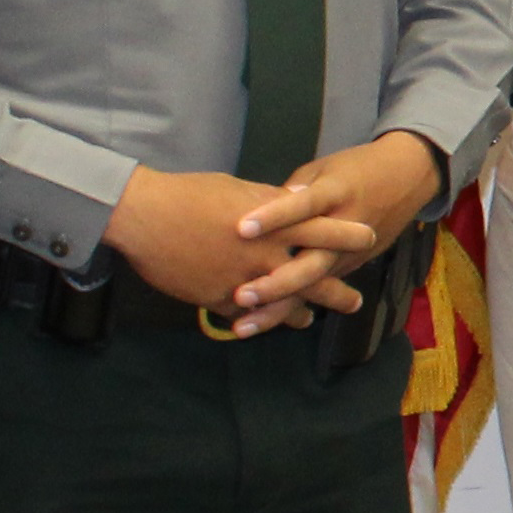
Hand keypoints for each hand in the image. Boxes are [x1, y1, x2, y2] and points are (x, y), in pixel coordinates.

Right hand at [105, 167, 378, 321]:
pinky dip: (259, 319)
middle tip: (354, 302)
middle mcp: (264, 253)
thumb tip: (300, 197)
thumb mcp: (237, 189)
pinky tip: (265, 323)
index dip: (347, 234)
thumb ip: (272, 200)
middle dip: (337, 292)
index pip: (322, 228)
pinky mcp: (220, 298)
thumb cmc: (189, 194)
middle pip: (313, 277)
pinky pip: (247, 314)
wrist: (144, 217)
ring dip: (300, 314)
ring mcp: (244, 279)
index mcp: (272, 221)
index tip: (368, 237)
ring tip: (310, 320)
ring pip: (284, 304)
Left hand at [222, 134, 444, 328]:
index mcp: (335, 193)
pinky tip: (259, 324)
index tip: (242, 228)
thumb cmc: (356, 167)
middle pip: (312, 262)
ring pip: (313, 286)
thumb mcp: (321, 169)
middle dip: (278, 282)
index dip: (275, 217)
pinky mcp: (351, 266)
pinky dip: (290, 308)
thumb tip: (255, 211)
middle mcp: (344, 228)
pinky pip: (318, 289)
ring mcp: (350, 253)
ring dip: (279, 307)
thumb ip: (289, 193)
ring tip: (245, 325)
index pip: (303, 207)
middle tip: (242, 295)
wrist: (408, 177)